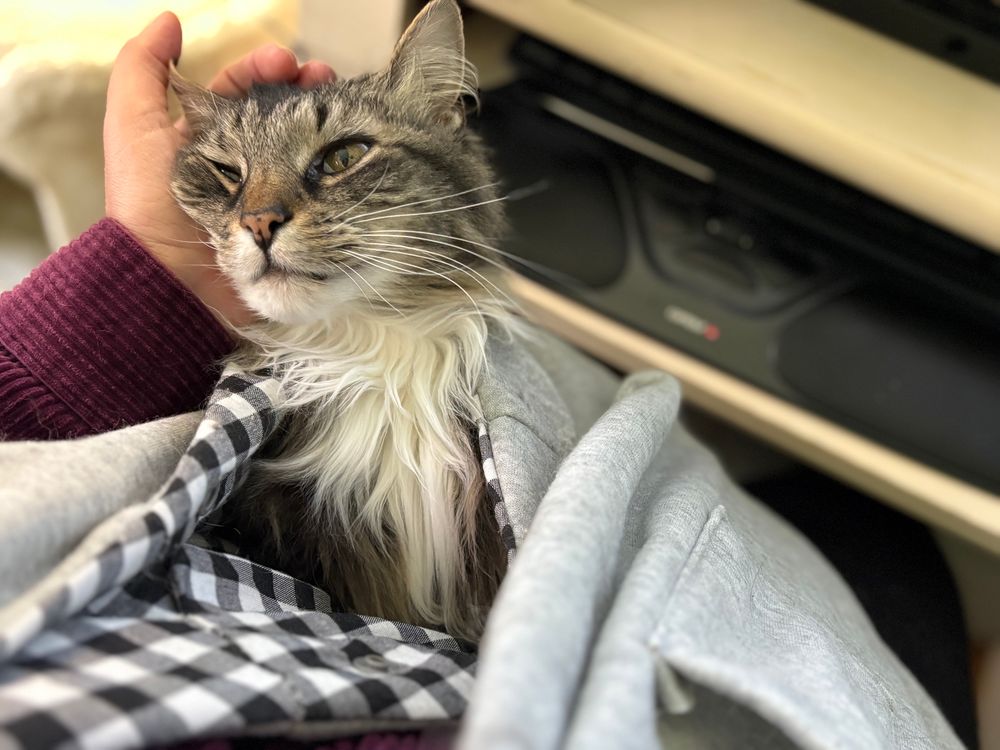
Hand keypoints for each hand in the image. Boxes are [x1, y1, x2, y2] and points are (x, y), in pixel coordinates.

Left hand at [104, 12, 333, 327]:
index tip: (285, 61)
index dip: (263, 69)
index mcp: (205, 139)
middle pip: (281, 116)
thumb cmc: (147, 206)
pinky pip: (319, 194)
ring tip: (345, 109)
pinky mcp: (291, 228)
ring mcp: (269, 199)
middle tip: (325, 79)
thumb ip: (141, 71)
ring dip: (326, 125)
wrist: (170, 280)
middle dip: (304, 91)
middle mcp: (240, 166)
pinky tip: (349, 155)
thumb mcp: (133, 129)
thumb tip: (169, 21)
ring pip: (305, 150)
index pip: (241, 92)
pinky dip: (336, 172)